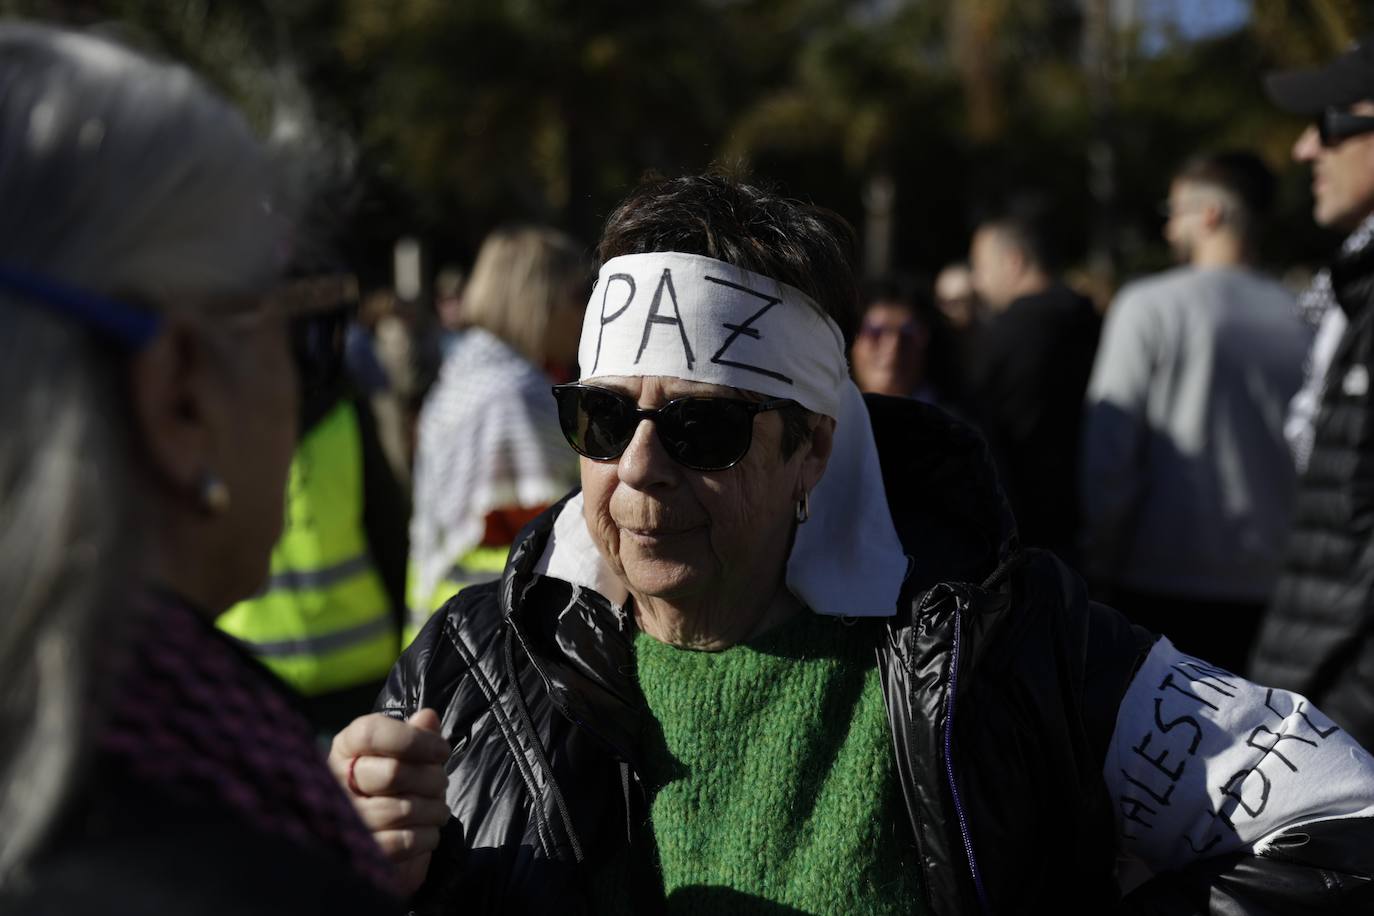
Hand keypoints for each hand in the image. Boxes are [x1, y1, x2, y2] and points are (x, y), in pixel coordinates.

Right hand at [329, 709, 449, 896]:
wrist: (385, 844)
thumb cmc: (398, 789)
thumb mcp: (410, 758)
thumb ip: (419, 736)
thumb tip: (428, 717)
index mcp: (346, 749)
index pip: (371, 732)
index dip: (413, 739)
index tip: (441, 750)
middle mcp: (334, 783)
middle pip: (393, 772)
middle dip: (431, 778)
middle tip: (440, 784)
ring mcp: (343, 821)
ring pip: (403, 809)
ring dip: (434, 810)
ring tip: (437, 810)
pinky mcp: (359, 854)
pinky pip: (403, 842)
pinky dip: (427, 836)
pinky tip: (426, 832)